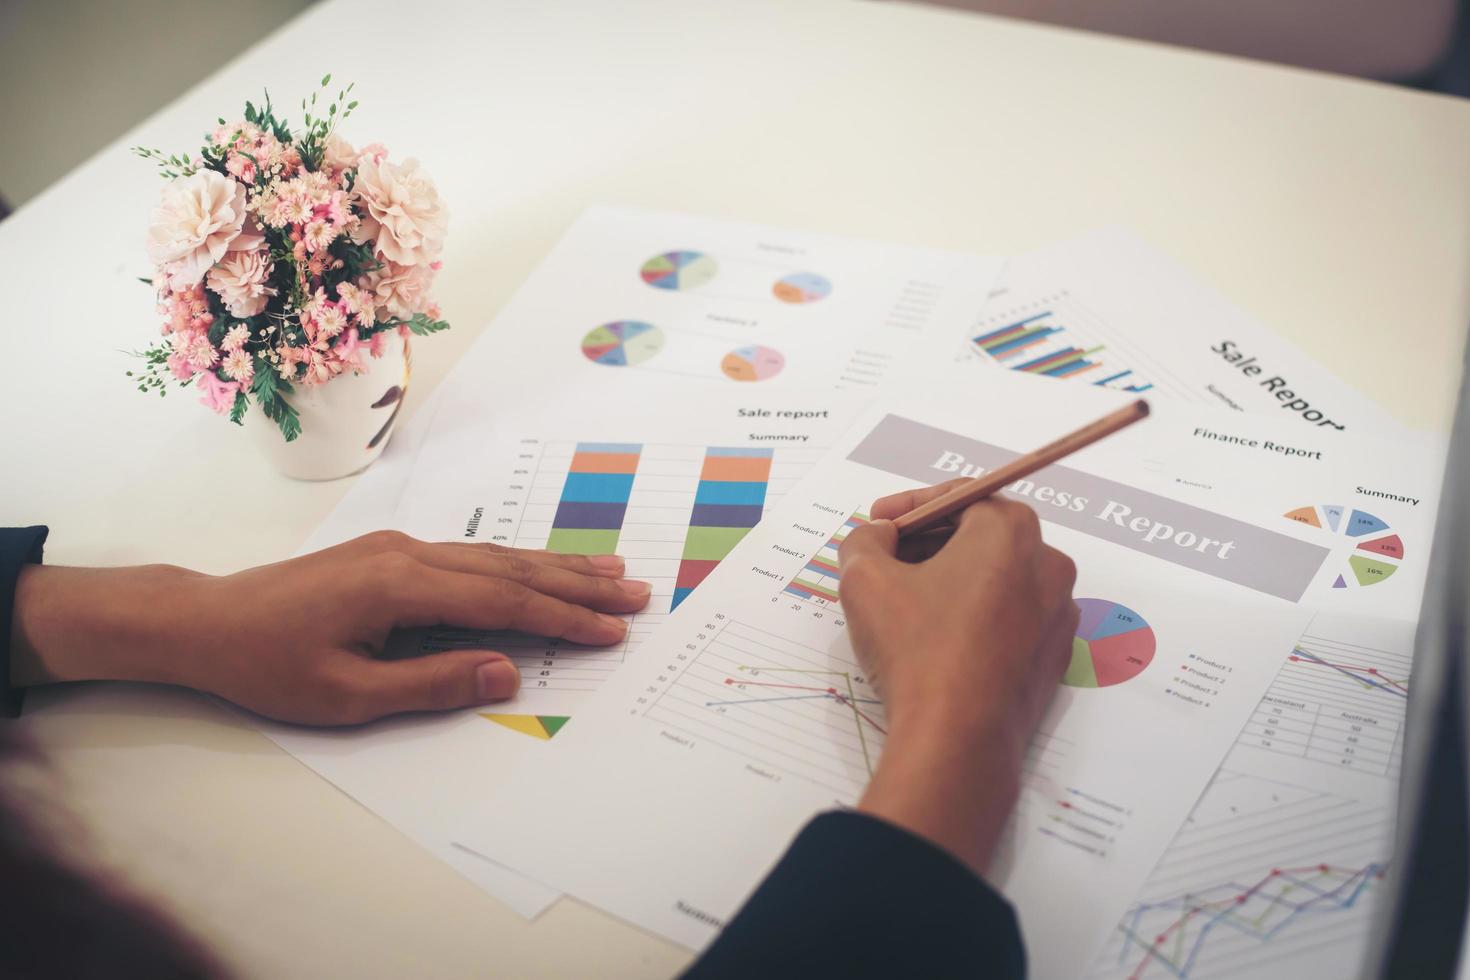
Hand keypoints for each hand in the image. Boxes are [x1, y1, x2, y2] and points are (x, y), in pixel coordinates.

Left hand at [9, 531, 650, 725]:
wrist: (205, 620)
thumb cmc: (268, 664)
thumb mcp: (346, 695)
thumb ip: (432, 682)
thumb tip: (508, 672)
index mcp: (401, 585)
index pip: (504, 601)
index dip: (563, 618)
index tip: (613, 630)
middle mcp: (409, 554)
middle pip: (511, 567)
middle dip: (577, 582)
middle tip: (636, 592)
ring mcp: (400, 548)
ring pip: (494, 554)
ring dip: (554, 563)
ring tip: (609, 570)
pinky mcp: (390, 553)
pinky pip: (471, 555)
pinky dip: (516, 562)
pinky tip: (538, 566)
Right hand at [839, 481, 1077, 872]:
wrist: (958, 739)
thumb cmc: (915, 649)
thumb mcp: (864, 579)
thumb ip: (865, 539)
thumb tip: (880, 537)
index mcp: (1009, 531)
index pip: (956, 496)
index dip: (908, 506)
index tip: (878, 523)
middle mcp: (1047, 563)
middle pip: (981, 534)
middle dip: (930, 541)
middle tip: (887, 559)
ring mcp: (1058, 613)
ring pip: (997, 578)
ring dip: (952, 580)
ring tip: (907, 602)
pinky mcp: (1053, 656)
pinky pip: (1011, 618)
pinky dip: (976, 617)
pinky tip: (937, 640)